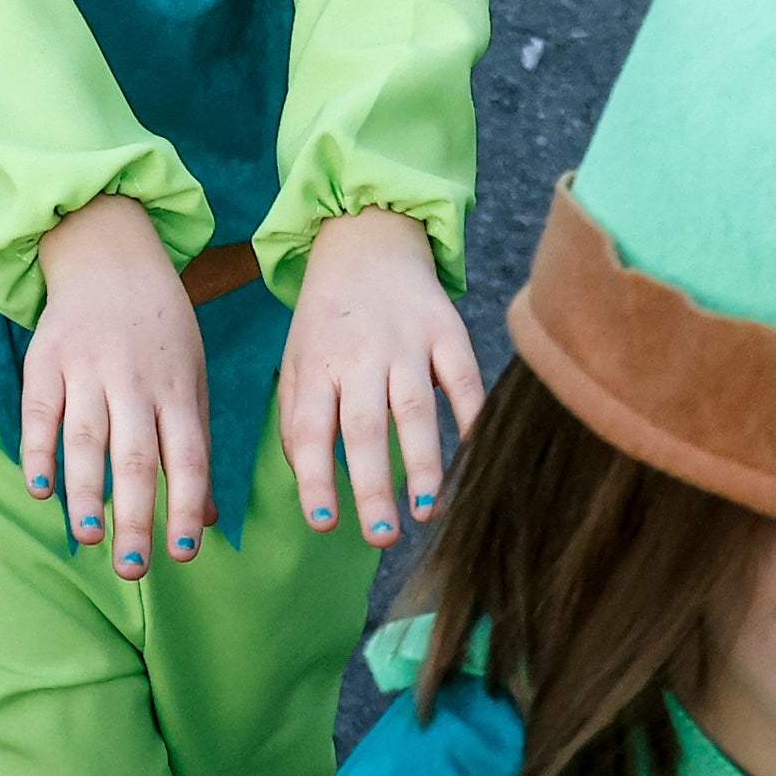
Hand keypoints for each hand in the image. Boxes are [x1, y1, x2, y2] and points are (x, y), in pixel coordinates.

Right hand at [19, 194, 215, 577]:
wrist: (111, 255)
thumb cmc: (160, 333)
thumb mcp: (191, 381)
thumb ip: (195, 449)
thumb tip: (207, 519)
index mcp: (177, 388)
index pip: (187, 456)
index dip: (187, 506)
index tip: (184, 554)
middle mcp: (134, 380)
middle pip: (135, 456)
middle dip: (135, 515)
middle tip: (133, 569)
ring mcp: (88, 368)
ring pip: (85, 438)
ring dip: (86, 492)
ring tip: (88, 538)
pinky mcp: (46, 359)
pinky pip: (39, 411)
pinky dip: (37, 451)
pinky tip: (40, 490)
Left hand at [274, 208, 481, 549]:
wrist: (366, 238)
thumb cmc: (327, 320)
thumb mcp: (297, 363)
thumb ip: (298, 421)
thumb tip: (311, 483)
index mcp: (317, 367)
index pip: (310, 431)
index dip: (316, 478)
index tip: (324, 524)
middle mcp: (359, 356)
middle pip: (365, 428)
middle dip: (372, 486)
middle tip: (381, 537)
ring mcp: (405, 341)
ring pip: (414, 408)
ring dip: (423, 464)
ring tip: (426, 512)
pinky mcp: (445, 329)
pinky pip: (461, 377)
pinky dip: (471, 415)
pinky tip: (477, 455)